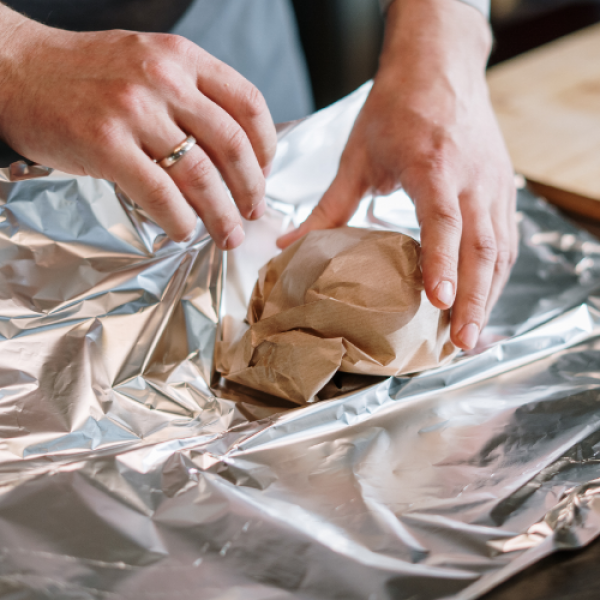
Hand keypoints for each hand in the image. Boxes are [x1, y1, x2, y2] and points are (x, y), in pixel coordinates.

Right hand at [0, 6, 276, 247]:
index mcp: (182, 57)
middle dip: (251, 189)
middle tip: (254, 212)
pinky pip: (160, 193)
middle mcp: (163, 78)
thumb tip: (229, 149)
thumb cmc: (84, 73)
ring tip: (229, 234)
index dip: (266, 147)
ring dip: (222, 214)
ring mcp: (133, 110)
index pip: (248, 104)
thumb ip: (189, 95)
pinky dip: (180, 220)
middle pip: (231, 145)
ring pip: (200, 174)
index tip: (265, 173)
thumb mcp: (147, 62)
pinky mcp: (105, 143)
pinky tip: (184, 231)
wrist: (14, 67)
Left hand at [277, 0, 517, 350]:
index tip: (437, 301)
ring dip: (490, 293)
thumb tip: (288, 246)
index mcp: (433, 166)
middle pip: (482, 246)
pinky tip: (484, 298)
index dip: (442, 264)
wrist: (439, 65)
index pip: (444, 223)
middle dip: (474, 298)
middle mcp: (471, 178)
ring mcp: (493, 183)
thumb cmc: (398, 107)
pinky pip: (505, 238)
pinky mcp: (501, 187)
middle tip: (461, 341)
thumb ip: (327, 207)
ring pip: (500, 248)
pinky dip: (496, 273)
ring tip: (472, 335)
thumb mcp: (357, 155)